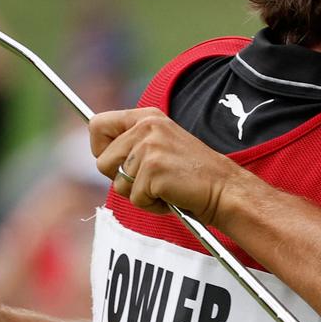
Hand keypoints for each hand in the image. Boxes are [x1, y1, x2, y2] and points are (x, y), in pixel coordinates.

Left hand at [89, 108, 239, 222]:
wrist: (223, 188)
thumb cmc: (191, 174)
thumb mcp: (162, 145)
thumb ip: (134, 144)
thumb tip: (101, 157)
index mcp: (147, 117)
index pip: (97, 124)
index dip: (100, 149)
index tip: (117, 162)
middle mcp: (146, 127)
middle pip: (103, 161)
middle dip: (120, 179)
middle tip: (149, 180)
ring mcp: (149, 147)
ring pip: (118, 184)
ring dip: (139, 194)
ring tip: (164, 187)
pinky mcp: (153, 170)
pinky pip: (135, 198)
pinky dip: (151, 205)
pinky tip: (170, 195)